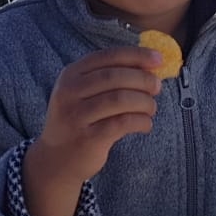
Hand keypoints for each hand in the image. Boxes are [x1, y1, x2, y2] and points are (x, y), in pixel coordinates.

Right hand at [22, 47, 161, 215]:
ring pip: (120, 99)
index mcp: (71, 74)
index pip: (108, 56)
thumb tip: (149, 66)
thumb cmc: (79, 120)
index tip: (158, 59)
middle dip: (143, 79)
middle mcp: (69, 92)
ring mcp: (76, 115)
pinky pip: (123, 123)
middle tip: (157, 87)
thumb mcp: (83, 93)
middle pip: (115, 76)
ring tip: (151, 108)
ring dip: (144, 102)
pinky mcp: (87, 138)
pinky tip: (146, 124)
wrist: (57, 159)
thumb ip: (110, 77)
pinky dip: (141, 121)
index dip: (136, 55)